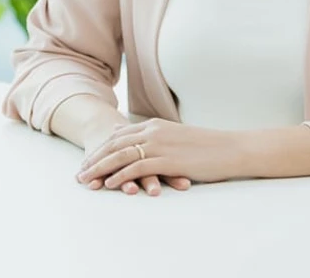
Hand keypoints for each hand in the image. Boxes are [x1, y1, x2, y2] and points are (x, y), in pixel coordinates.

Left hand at [77, 118, 241, 190]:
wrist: (229, 148)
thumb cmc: (206, 146)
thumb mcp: (176, 137)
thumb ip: (155, 138)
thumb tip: (135, 141)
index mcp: (155, 125)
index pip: (120, 135)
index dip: (101, 148)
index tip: (88, 161)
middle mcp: (154, 131)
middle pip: (115, 144)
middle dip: (94, 159)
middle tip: (79, 173)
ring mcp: (160, 145)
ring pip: (121, 155)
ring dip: (100, 168)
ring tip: (86, 180)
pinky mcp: (168, 159)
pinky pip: (137, 166)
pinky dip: (120, 175)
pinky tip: (110, 184)